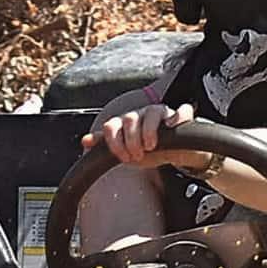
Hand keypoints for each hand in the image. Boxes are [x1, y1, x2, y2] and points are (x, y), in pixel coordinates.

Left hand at [88, 101, 205, 169]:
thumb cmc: (146, 150)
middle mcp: (141, 115)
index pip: (112, 125)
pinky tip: (172, 126)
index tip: (123, 157)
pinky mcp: (179, 116)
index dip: (115, 142)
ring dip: (148, 131)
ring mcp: (160, 113)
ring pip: (152, 112)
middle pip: (130, 119)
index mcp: (126, 122)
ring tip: (151, 146)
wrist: (172, 153)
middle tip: (137, 154)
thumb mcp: (124, 151)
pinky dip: (178, 117)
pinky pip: (181, 110)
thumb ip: (104, 145)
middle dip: (131, 140)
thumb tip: (85, 141)